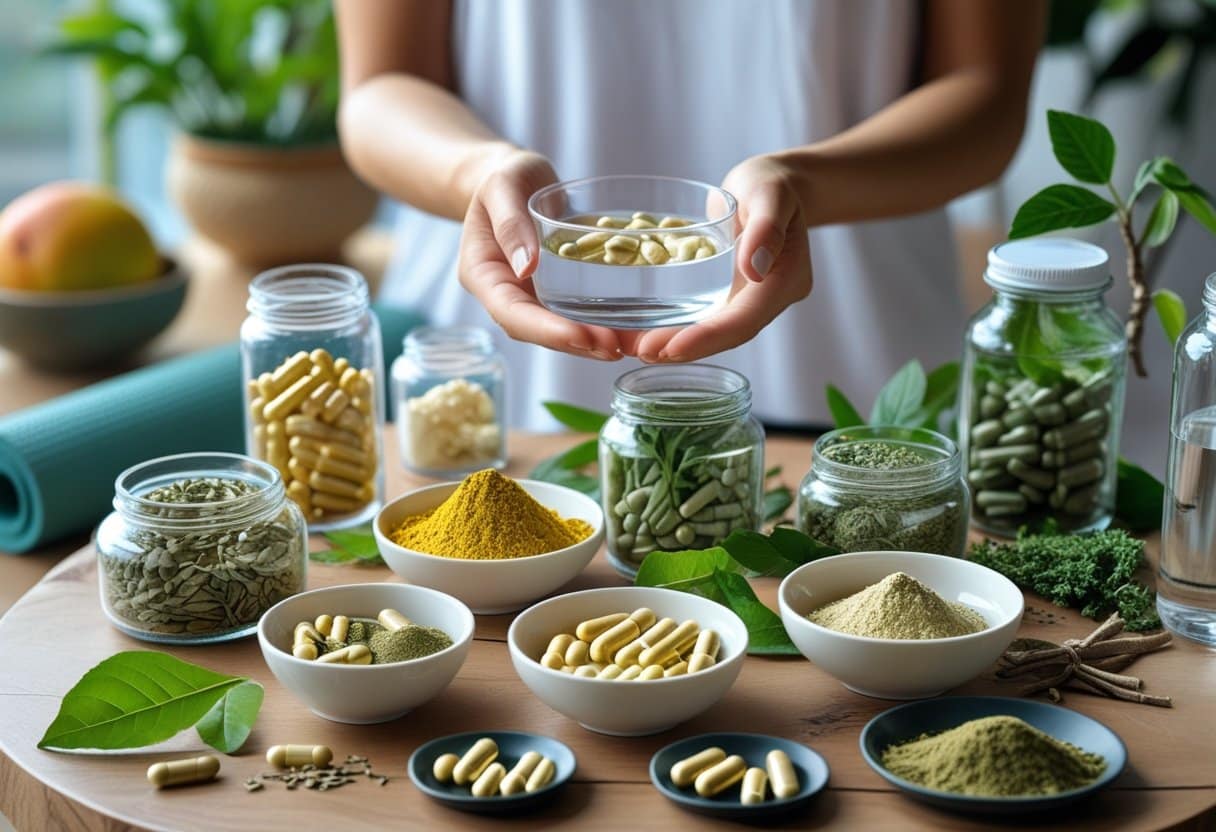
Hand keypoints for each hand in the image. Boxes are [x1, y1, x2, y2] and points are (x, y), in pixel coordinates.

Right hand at [458, 148, 624, 360]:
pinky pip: (578, 313)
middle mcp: (507, 295)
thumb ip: (510, 222)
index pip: (511, 313)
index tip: (580, 337)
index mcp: (483, 275)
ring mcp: (532, 297)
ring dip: (595, 342)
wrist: (517, 180)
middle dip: (576, 343)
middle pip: (539, 332)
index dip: (545, 331)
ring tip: (630, 345)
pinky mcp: (556, 293)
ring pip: (561, 330)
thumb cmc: (504, 177)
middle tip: (614, 347)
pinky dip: (606, 324)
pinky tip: (634, 330)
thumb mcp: (501, 186)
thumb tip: (527, 268)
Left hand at [632, 155, 812, 362]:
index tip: (672, 348)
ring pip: (711, 331)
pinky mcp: (729, 295)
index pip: (745, 320)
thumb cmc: (772, 183)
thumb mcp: (771, 194)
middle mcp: (768, 299)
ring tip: (633, 347)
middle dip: (685, 347)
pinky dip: (674, 325)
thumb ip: (767, 227)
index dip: (709, 337)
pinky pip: (702, 315)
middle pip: (726, 334)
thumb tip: (754, 269)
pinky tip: (642, 329)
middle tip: (642, 351)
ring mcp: (748, 300)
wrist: (770, 186)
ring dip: (674, 343)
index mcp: (786, 281)